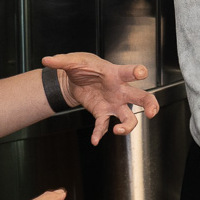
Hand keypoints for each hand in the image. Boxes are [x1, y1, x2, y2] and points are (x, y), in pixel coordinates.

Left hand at [44, 53, 160, 142]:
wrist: (74, 80)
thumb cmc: (81, 67)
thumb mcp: (72, 61)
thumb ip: (61, 61)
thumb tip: (47, 60)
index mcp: (115, 74)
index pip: (129, 71)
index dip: (137, 72)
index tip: (142, 73)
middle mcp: (119, 90)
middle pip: (142, 97)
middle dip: (150, 104)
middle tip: (153, 112)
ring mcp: (113, 104)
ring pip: (129, 117)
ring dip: (128, 126)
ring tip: (118, 131)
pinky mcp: (102, 113)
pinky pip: (104, 126)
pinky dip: (100, 134)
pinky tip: (94, 140)